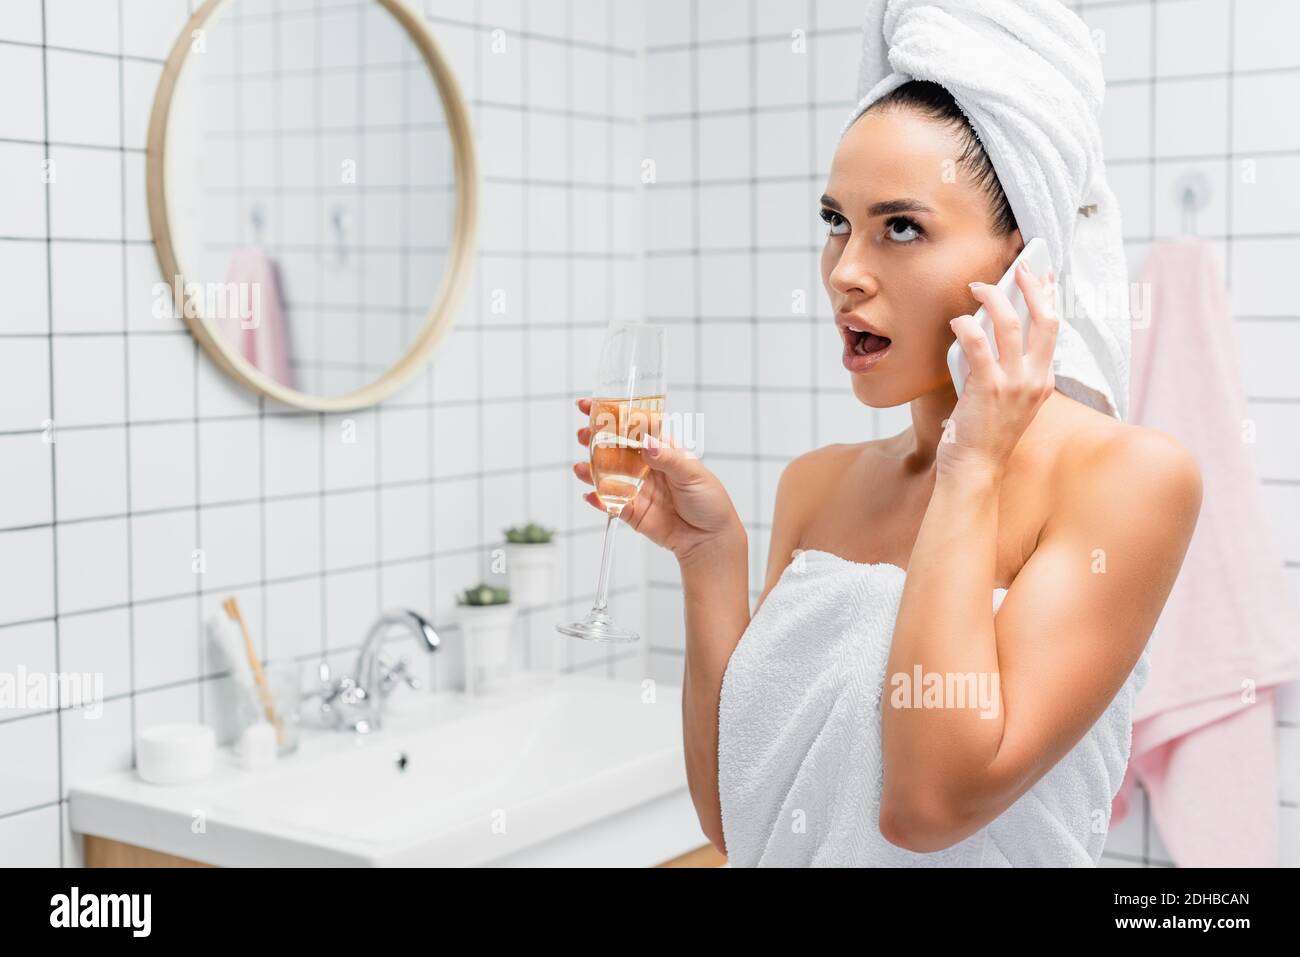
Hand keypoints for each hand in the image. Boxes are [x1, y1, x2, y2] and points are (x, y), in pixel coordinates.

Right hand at [572, 398, 743, 563]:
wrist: (710, 539)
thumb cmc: (709, 501)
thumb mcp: (693, 474)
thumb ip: (668, 458)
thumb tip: (647, 442)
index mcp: (661, 450)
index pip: (634, 427)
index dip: (614, 415)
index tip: (593, 405)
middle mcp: (645, 466)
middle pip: (615, 448)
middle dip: (596, 439)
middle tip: (583, 434)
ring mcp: (636, 488)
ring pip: (608, 475)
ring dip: (591, 469)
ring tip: (580, 468)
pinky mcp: (631, 511)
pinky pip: (610, 503)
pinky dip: (598, 499)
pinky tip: (590, 495)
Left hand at [941, 260, 1059, 475]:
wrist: (975, 470)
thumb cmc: (983, 436)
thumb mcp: (1007, 400)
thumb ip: (1006, 370)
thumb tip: (988, 332)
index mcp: (1043, 382)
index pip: (1052, 330)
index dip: (1048, 299)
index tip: (1043, 277)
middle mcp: (1035, 380)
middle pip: (1045, 320)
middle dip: (1032, 287)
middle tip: (1020, 267)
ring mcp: (1014, 384)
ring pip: (1011, 324)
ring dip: (993, 298)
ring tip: (977, 286)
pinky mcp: (988, 388)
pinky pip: (978, 344)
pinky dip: (966, 325)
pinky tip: (958, 320)